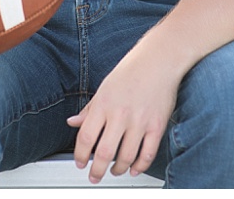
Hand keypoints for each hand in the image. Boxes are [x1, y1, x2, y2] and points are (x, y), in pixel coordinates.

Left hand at [68, 54, 177, 183]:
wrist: (161, 58)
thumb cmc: (133, 69)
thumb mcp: (105, 87)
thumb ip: (89, 108)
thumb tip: (72, 122)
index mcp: (103, 104)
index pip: (85, 138)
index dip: (80, 155)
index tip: (80, 163)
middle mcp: (120, 114)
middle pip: (103, 153)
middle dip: (96, 170)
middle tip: (95, 176)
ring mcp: (140, 121)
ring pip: (125, 157)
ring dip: (117, 170)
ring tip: (114, 171)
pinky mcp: (158, 124)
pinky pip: (147, 153)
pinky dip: (140, 166)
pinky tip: (134, 168)